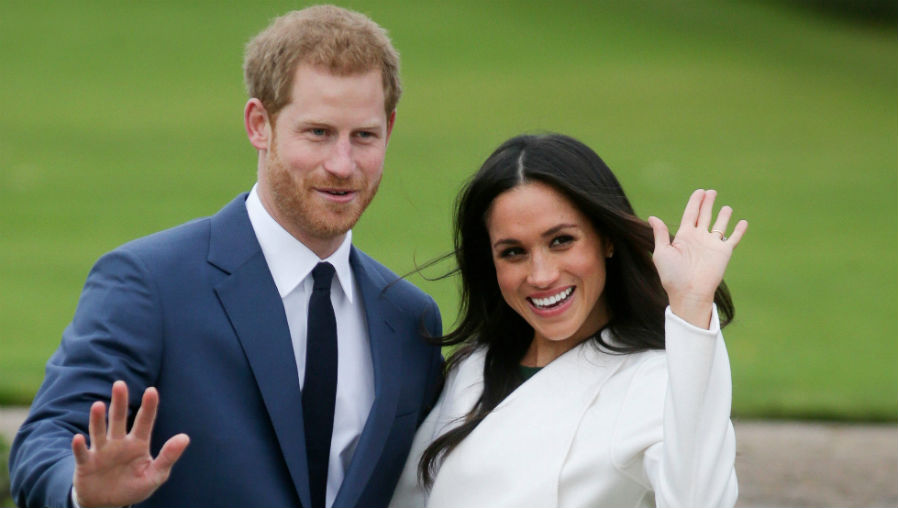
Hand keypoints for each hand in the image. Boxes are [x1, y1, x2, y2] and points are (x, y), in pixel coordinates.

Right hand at [71, 381, 189, 507]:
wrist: (107, 503)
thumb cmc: (134, 486)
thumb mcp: (155, 475)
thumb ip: (168, 457)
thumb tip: (185, 437)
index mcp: (138, 444)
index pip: (144, 422)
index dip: (148, 407)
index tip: (152, 390)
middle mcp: (119, 443)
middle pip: (118, 419)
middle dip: (119, 402)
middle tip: (119, 384)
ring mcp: (101, 451)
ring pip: (99, 432)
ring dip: (97, 420)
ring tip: (98, 405)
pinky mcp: (86, 464)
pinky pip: (82, 454)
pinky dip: (79, 447)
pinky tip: (78, 438)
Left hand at [648, 189, 747, 327]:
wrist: (688, 292)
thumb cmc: (672, 275)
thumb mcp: (662, 252)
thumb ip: (661, 234)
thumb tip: (653, 217)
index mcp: (684, 236)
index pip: (690, 214)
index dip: (695, 202)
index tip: (699, 192)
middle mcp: (698, 238)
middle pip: (704, 216)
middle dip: (707, 203)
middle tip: (711, 191)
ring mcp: (712, 245)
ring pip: (719, 225)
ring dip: (723, 216)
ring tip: (726, 207)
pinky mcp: (724, 252)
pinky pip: (733, 238)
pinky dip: (739, 230)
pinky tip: (743, 222)